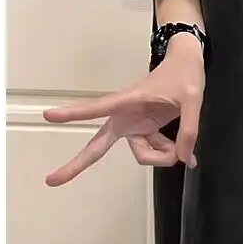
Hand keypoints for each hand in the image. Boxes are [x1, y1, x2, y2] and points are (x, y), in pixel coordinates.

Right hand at [43, 35, 204, 186]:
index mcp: (129, 100)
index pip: (98, 107)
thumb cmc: (184, 74)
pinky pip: (152, 151)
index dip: (74, 113)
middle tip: (52, 180)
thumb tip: (182, 157)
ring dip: (161, 156)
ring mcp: (134, 125)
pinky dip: (167, 152)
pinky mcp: (143, 130)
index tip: (49, 115)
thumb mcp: (193, 99)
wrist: (187, 64)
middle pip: (98, 144)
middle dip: (77, 163)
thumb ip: (188, 130)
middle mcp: (126, 115)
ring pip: (142, 155)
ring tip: (180, 145)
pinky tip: (180, 147)